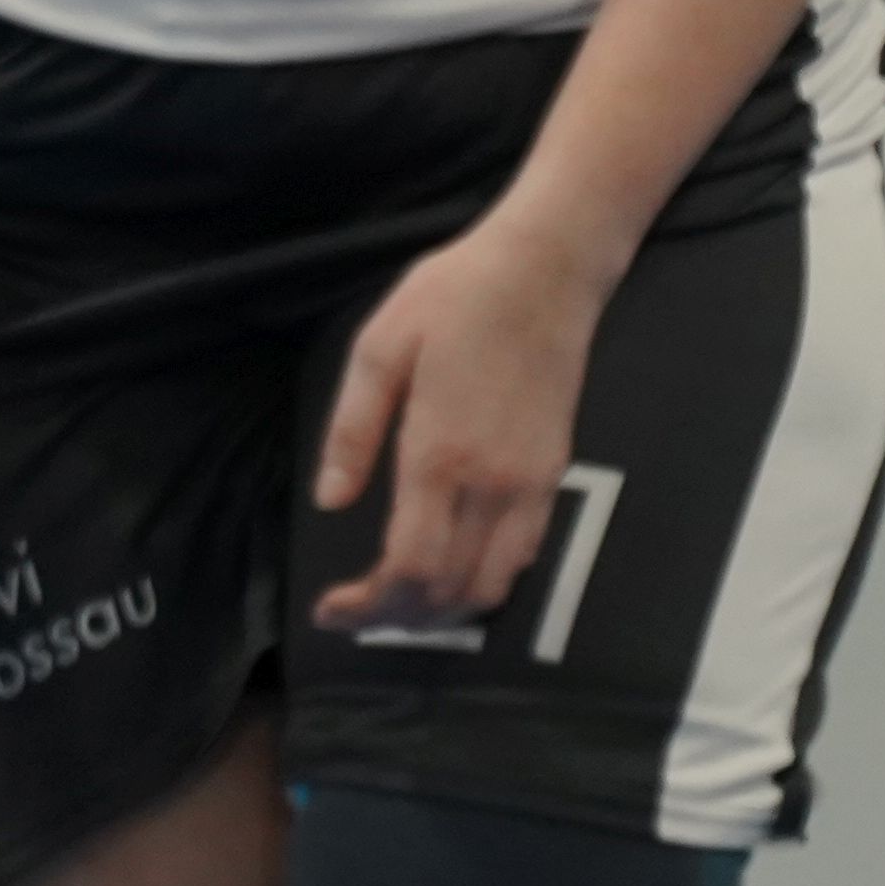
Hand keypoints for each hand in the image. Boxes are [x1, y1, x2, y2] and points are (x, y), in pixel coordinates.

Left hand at [310, 210, 621, 636]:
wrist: (546, 268)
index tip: (330, 608)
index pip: (409, 567)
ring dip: (443, 609)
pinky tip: (452, 566)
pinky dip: (484, 580)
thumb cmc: (455, 296)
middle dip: (397, 617)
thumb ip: (352, 429)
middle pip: (449, 591)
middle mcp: (491, 483)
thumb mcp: (380, 347)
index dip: (368, 606)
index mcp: (439, 453)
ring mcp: (530, 483)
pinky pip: (523, 554)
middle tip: (356, 609)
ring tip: (400, 599)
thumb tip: (330, 502)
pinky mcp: (553, 473)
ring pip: (492, 585)